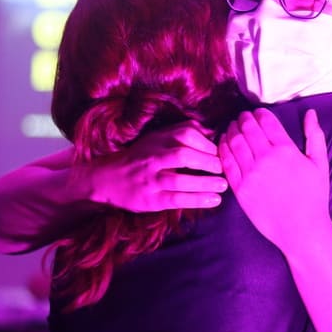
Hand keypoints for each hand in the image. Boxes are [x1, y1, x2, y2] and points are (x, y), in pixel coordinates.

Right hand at [82, 121, 227, 212]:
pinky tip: (214, 200)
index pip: (185, 134)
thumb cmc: (141, 157)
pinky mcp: (151, 199)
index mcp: (158, 140)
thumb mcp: (157, 139)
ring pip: (180, 180)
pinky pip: (176, 199)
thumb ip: (182, 132)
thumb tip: (211, 131)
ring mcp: (151, 179)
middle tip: (223, 168)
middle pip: (183, 155)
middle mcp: (153, 158)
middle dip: (207, 162)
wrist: (108, 178)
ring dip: (205, 183)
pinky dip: (197, 200)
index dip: (206, 143)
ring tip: (223, 185)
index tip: (221, 152)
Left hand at [219, 108, 330, 249]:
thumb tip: (310, 112)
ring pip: (234, 142)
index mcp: (286, 150)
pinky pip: (226, 162)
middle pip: (247, 128)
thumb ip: (315, 136)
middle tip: (242, 117)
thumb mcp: (320, 163)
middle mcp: (266, 158)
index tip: (257, 113)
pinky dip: (223, 149)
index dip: (259, 113)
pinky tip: (224, 145)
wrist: (301, 229)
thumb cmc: (314, 197)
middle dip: (243, 118)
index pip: (266, 121)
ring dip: (231, 131)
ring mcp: (250, 174)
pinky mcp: (239, 188)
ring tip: (232, 128)